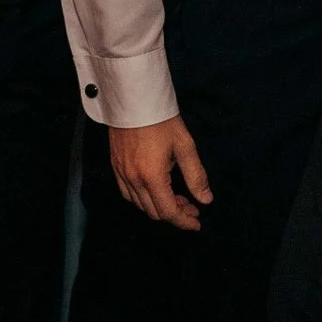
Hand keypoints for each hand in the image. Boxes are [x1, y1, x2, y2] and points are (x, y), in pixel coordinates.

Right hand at [109, 116, 212, 230]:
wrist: (133, 97)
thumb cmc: (162, 119)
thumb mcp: (185, 146)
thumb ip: (196, 176)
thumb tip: (206, 200)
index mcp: (152, 177)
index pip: (168, 212)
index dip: (184, 222)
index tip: (197, 223)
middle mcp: (134, 180)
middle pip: (154, 212)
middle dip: (175, 214)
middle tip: (191, 205)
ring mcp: (122, 174)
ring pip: (140, 205)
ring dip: (159, 207)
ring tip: (176, 197)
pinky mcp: (115, 166)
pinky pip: (127, 194)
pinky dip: (143, 199)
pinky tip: (154, 190)